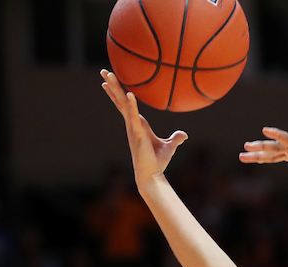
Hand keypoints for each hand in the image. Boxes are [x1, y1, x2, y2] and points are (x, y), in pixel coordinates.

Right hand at [100, 69, 187, 185]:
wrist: (152, 175)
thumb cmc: (157, 162)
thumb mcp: (169, 147)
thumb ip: (175, 139)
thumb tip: (184, 135)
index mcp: (138, 124)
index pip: (126, 104)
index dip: (118, 93)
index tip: (108, 81)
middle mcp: (132, 124)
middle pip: (120, 100)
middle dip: (112, 85)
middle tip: (103, 70)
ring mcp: (133, 128)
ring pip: (123, 104)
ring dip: (116, 89)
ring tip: (107, 74)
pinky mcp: (137, 134)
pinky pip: (134, 117)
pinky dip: (132, 106)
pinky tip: (130, 94)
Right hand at [239, 128, 287, 179]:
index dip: (279, 135)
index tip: (266, 130)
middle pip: (277, 145)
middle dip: (262, 146)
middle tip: (247, 146)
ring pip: (274, 153)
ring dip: (258, 154)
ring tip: (242, 155)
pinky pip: (278, 159)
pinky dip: (266, 159)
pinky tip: (254, 160)